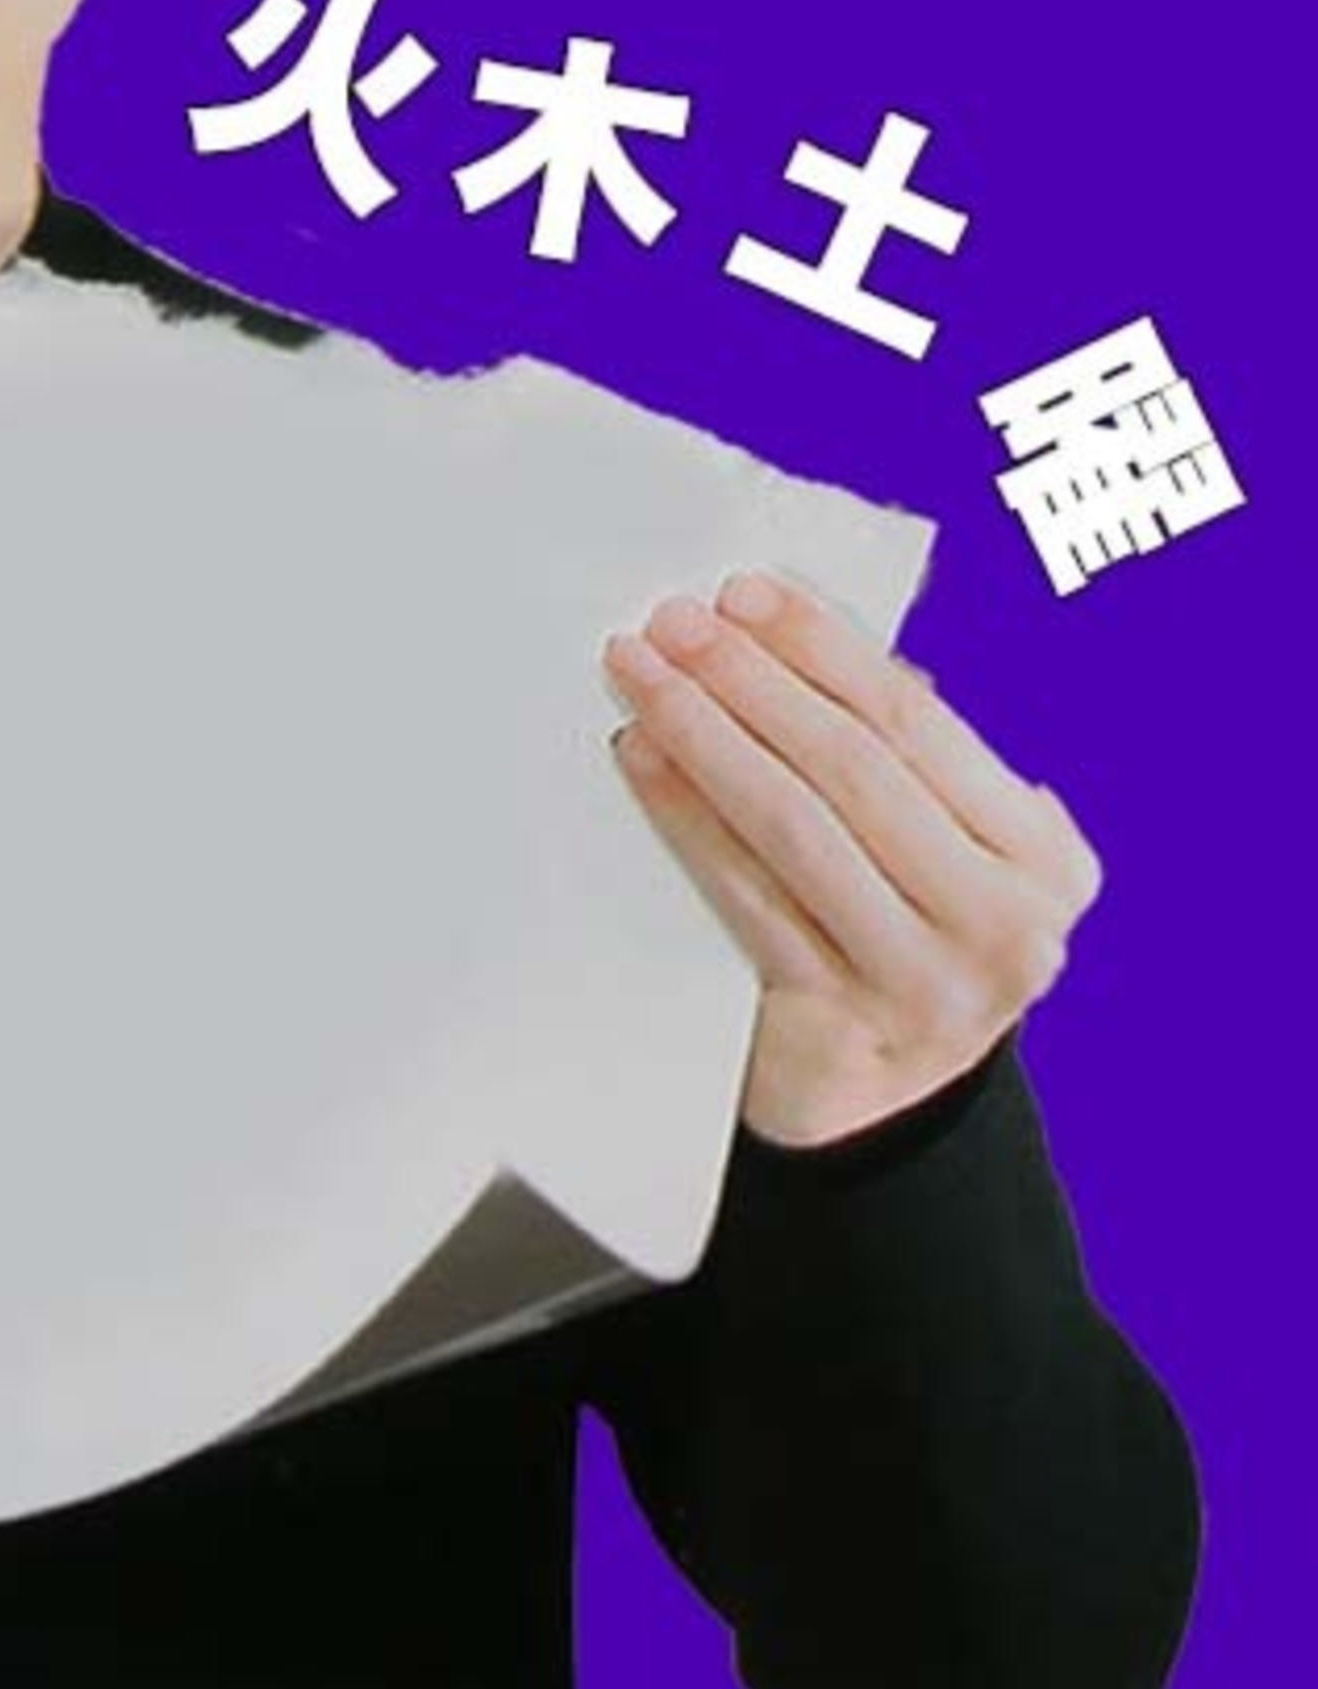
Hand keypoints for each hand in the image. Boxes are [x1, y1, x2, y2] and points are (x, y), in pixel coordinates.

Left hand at [604, 571, 1102, 1149]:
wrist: (879, 1095)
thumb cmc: (901, 926)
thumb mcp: (943, 845)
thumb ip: (900, 754)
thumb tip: (785, 630)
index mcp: (1045, 861)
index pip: (919, 724)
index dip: (823, 649)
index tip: (746, 594)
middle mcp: (1004, 927)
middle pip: (853, 770)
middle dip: (752, 680)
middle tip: (674, 622)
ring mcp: (924, 987)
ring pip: (794, 827)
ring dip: (706, 734)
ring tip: (643, 675)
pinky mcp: (837, 1027)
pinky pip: (743, 895)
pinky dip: (685, 815)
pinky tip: (642, 758)